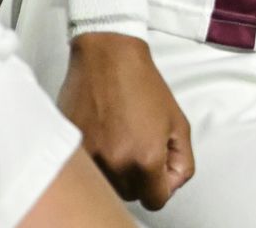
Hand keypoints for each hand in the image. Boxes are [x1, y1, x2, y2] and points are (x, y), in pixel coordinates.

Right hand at [58, 34, 193, 211]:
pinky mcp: (73, 151)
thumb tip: (171, 184)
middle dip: (140, 177)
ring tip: (121, 138)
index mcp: (146, 158)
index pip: (156, 201)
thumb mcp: (178, 121)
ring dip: (117, 171)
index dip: (161, 185)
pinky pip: (89, 171)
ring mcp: (91, 160)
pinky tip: (104, 136)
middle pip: (132, 195)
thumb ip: (182, 160)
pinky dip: (97, 161)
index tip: (158, 167)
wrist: (108, 56)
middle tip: (140, 144)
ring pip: (109, 186)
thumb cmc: (144, 83)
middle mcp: (116, 164)